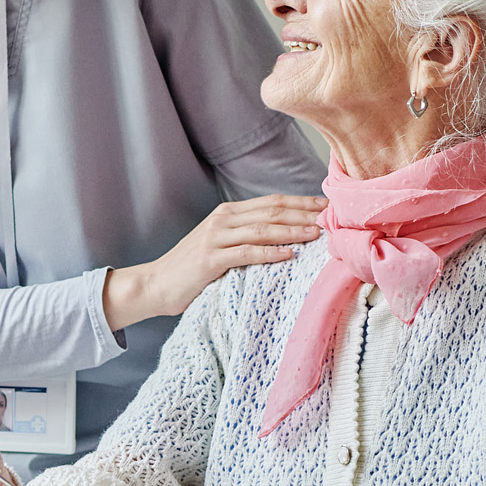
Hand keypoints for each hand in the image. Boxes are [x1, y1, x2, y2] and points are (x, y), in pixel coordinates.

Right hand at [102, 193, 326, 329]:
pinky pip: (246, 253)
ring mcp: (215, 238)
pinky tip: (289, 254)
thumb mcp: (219, 243)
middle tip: (330, 219)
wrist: (155, 284)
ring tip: (316, 234)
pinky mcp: (210, 259)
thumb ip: (245, 235)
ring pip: (262, 230)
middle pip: (271, 212)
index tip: (326, 206)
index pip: (271, 202)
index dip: (300, 202)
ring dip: (292, 231)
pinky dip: (270, 253)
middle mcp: (222, 219)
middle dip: (303, 214)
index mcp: (227, 213)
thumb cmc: (191, 269)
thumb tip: (283, 237)